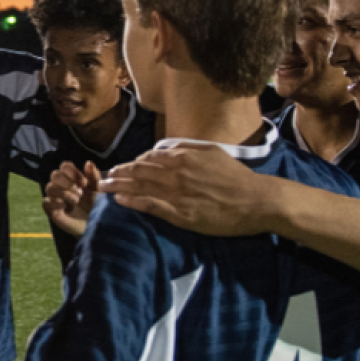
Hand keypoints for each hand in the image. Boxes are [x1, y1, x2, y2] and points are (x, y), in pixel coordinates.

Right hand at [43, 161, 101, 236]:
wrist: (98, 225)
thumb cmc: (99, 206)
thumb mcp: (99, 190)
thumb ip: (94, 176)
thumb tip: (88, 162)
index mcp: (72, 179)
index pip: (64, 166)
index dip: (73, 172)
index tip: (85, 183)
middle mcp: (62, 187)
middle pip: (54, 174)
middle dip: (68, 182)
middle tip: (80, 193)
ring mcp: (56, 199)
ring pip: (49, 187)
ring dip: (64, 192)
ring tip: (76, 201)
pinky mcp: (52, 211)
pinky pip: (45, 202)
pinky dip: (55, 203)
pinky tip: (65, 207)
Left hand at [98, 143, 272, 236]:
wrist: (255, 201)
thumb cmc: (237, 177)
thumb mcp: (212, 152)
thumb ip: (187, 147)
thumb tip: (166, 147)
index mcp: (183, 157)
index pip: (149, 158)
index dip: (133, 163)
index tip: (123, 167)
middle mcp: (175, 173)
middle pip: (138, 171)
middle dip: (119, 173)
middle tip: (104, 176)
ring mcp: (176, 193)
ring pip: (139, 187)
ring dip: (118, 186)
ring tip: (103, 187)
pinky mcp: (180, 213)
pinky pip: (150, 205)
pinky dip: (132, 201)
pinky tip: (119, 201)